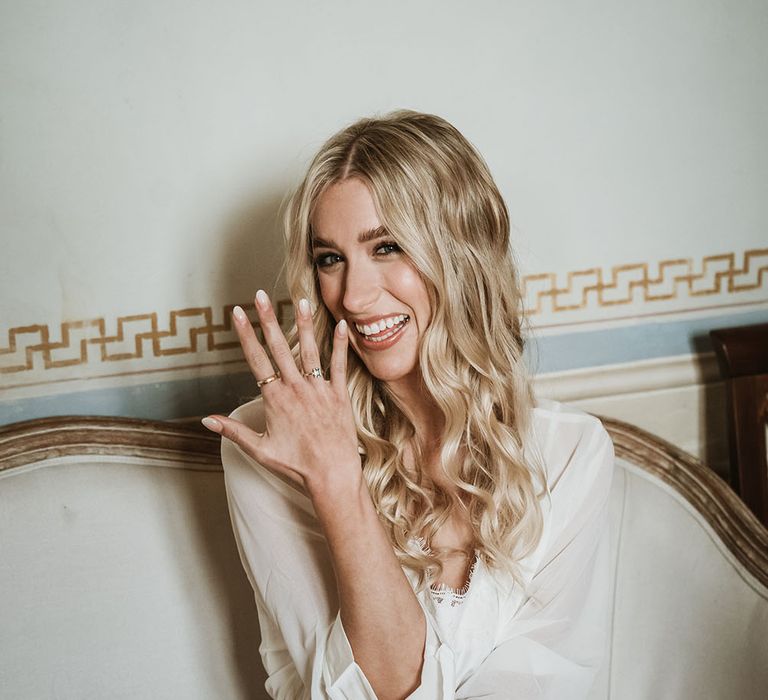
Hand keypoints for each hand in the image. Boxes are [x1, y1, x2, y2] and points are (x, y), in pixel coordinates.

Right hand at [202, 290, 361, 497]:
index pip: (256, 359)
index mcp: (274, 399)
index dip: (245, 334)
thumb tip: (206, 420)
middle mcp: (296, 389)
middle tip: (259, 295)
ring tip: (300, 300)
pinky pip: (339, 365)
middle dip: (267, 319)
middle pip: (278, 347)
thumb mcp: (259, 450)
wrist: (331, 475)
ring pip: (309, 350)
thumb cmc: (295, 466)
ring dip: (303, 324)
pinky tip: (342, 325)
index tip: (236, 313)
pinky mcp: (339, 395)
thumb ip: (233, 431)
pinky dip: (341, 345)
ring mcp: (319, 390)